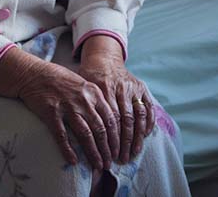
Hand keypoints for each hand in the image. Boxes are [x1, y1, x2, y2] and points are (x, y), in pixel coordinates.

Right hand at [16, 60, 119, 169]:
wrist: (33, 73)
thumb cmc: (58, 78)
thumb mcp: (82, 83)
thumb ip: (94, 99)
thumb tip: (107, 120)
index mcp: (94, 92)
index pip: (111, 119)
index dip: (116, 137)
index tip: (116, 150)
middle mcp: (83, 100)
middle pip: (100, 129)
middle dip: (107, 149)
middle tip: (108, 163)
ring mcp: (67, 107)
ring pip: (86, 134)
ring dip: (93, 152)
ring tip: (97, 165)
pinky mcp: (51, 113)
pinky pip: (62, 135)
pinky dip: (68, 149)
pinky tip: (73, 160)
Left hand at [78, 35, 153, 163]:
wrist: (103, 59)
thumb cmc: (87, 78)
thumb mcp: (79, 88)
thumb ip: (78, 106)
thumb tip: (68, 134)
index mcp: (103, 88)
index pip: (108, 120)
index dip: (108, 140)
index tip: (107, 155)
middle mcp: (119, 88)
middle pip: (124, 120)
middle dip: (124, 142)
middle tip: (121, 159)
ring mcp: (132, 88)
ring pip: (138, 116)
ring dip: (137, 136)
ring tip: (134, 153)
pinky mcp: (142, 87)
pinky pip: (148, 107)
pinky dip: (149, 123)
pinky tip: (145, 136)